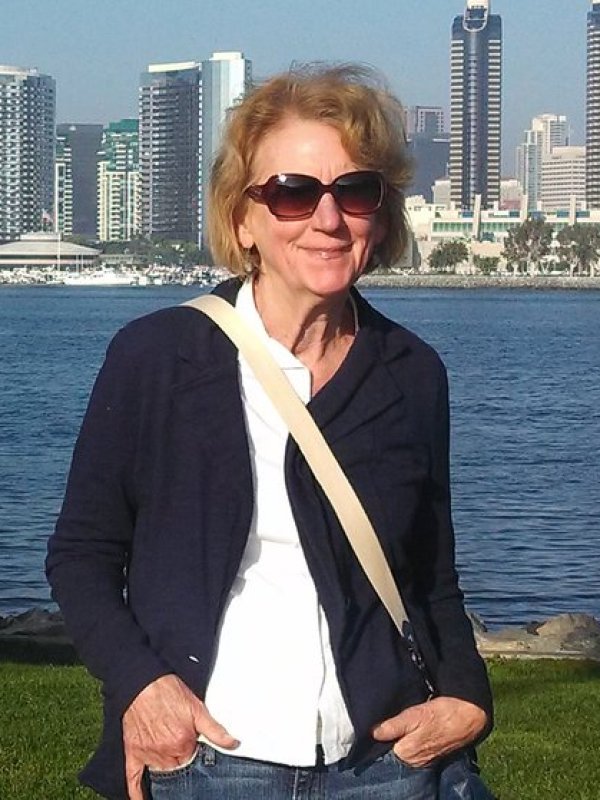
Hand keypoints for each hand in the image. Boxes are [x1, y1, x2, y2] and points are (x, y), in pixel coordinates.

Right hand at [122, 673, 238, 799]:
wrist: (143, 681)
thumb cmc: (168, 691)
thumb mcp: (197, 708)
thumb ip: (215, 730)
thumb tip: (233, 743)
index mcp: (182, 743)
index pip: (194, 763)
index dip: (196, 756)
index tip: (196, 752)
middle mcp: (165, 752)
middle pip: (177, 770)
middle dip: (182, 764)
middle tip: (183, 755)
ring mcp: (147, 753)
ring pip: (160, 775)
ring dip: (167, 774)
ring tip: (171, 769)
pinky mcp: (133, 751)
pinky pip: (133, 779)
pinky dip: (137, 793)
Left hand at [372, 697, 487, 767]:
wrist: (469, 716)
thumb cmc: (442, 713)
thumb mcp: (414, 715)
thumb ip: (394, 726)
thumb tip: (373, 733)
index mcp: (407, 753)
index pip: (384, 749)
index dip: (380, 737)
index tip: (378, 726)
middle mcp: (415, 761)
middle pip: (394, 750)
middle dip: (391, 738)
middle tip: (393, 722)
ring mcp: (424, 759)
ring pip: (405, 750)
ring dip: (402, 739)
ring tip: (404, 724)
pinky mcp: (432, 754)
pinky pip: (416, 749)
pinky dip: (413, 740)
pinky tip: (415, 730)